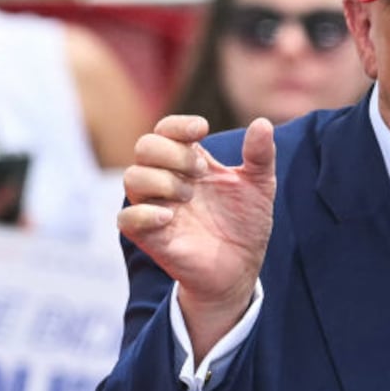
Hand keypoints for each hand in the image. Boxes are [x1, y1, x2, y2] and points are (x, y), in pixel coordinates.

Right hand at [119, 115, 277, 325]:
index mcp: (188, 162)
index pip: (166, 130)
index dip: (178, 125)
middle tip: (202, 171)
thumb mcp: (260, 186)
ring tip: (190, 196)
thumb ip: (260, 155)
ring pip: (132, 178)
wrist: (242, 267)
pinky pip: (126, 220)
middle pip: (145, 147)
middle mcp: (167, 181)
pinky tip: (170, 217)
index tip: (202, 130)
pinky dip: (144, 214)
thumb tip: (263, 123)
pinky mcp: (150, 238)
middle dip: (173, 152)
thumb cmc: (245, 223)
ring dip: (162, 180)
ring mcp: (156, 208)